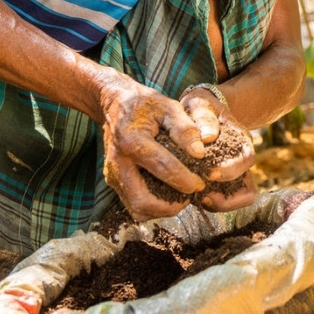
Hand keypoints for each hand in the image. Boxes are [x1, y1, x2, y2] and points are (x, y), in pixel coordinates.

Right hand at [99, 72, 208, 220]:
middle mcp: (118, 161)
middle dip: (170, 206)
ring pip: (136, 208)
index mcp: (132, 140)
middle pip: (142, 200)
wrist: (114, 103)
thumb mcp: (168, 107)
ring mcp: (112, 174)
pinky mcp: (112, 180)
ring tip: (180, 198)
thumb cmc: (144, 104)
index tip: (200, 183)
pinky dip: (151, 207)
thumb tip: (200, 153)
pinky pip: (132, 204)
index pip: (162, 168)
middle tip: (189, 197)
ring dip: (161, 210)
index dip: (185, 180)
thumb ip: (184, 129)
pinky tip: (166, 195)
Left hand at [179, 87, 256, 212]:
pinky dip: (211, 202)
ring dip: (221, 203)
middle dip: (227, 197)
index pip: (246, 159)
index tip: (210, 174)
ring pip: (238, 198)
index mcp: (241, 139)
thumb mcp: (199, 103)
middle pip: (247, 188)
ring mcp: (232, 173)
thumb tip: (208, 137)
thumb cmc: (198, 106)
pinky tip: (193, 197)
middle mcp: (240, 159)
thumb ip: (204, 116)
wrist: (197, 111)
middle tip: (201, 195)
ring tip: (198, 199)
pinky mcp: (220, 182)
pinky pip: (223, 199)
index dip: (231, 170)